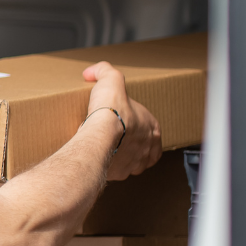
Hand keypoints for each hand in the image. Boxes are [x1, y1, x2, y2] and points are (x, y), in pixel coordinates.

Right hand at [82, 62, 162, 179]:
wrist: (99, 135)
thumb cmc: (111, 111)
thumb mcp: (111, 80)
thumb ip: (104, 71)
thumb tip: (93, 72)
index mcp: (152, 127)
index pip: (151, 129)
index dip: (138, 125)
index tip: (124, 122)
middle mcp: (147, 147)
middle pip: (143, 147)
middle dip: (131, 144)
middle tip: (116, 137)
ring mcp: (135, 163)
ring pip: (131, 162)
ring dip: (122, 157)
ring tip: (107, 149)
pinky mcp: (119, 173)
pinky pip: (116, 172)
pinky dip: (109, 166)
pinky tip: (100, 159)